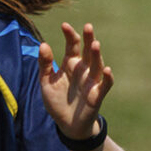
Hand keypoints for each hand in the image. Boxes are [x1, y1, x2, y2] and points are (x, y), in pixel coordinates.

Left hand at [39, 22, 113, 142]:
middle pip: (88, 51)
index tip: (64, 25)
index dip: (70, 35)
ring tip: (95, 44)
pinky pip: (104, 85)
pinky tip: (107, 70)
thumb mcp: (46, 82)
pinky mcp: (97, 95)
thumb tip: (43, 44)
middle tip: (88, 27)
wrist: (66, 124)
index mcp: (71, 64)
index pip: (73, 46)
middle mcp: (83, 70)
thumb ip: (44, 64)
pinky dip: (107, 78)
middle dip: (88, 39)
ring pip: (97, 65)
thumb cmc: (57, 101)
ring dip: (97, 55)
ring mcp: (91, 82)